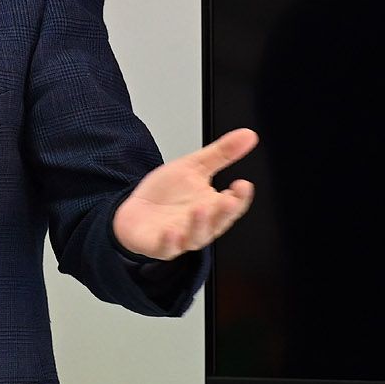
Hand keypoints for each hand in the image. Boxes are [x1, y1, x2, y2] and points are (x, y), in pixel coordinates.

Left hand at [112, 128, 257, 259]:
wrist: (135, 209)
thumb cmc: (167, 194)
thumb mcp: (194, 166)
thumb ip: (221, 153)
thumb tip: (248, 135)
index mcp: (213, 207)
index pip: (233, 205)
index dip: (241, 197)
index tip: (243, 185)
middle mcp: (200, 225)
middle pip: (218, 223)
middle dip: (224, 213)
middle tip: (229, 200)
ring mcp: (181, 237)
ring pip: (196, 238)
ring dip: (199, 225)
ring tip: (200, 209)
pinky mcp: (159, 246)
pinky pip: (167, 248)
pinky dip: (170, 242)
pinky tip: (171, 231)